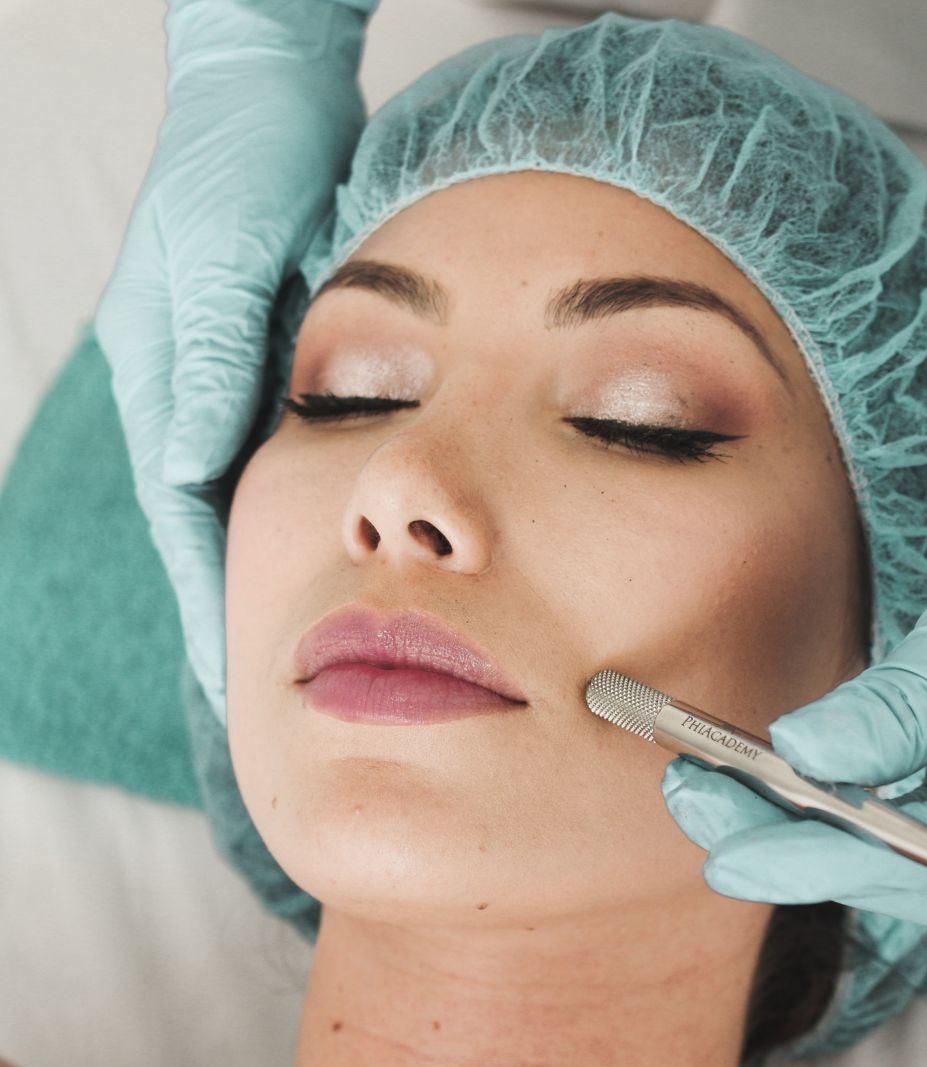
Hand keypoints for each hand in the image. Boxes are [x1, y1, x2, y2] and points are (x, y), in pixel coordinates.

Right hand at [95, 0, 373, 725]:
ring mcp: (232, 380)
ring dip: (277, 574)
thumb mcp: (221, 255)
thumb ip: (210, 361)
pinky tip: (340, 556)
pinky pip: (288, 462)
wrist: (274, 89)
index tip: (241, 680)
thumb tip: (190, 469)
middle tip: (276, 697)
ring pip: (252, 503)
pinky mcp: (272, 364)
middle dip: (240, 612)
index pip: (186, 520)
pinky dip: (309, 517)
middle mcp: (192, 391)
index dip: (213, 604)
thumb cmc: (241, 158)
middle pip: (214, 528)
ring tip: (312, 648)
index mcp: (164, 377)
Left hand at [663, 266, 926, 924]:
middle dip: (804, 847)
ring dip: (808, 818)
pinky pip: (911, 787)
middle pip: (919, 865)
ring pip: (906, 833)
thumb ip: (905, 705)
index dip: (832, 862)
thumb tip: (800, 759)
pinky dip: (842, 781)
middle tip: (697, 812)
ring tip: (709, 789)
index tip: (731, 857)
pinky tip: (775, 770)